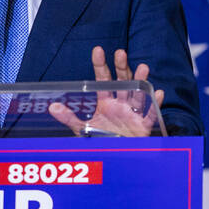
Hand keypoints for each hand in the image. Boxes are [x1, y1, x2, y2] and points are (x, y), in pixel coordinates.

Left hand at [48, 47, 163, 137]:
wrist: (115, 158)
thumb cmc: (101, 140)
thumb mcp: (83, 128)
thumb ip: (69, 117)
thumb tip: (52, 107)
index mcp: (106, 102)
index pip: (103, 79)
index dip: (100, 65)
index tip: (97, 50)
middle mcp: (120, 104)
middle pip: (122, 81)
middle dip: (122, 67)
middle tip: (120, 53)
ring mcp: (133, 113)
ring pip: (138, 93)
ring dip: (141, 81)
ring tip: (143, 68)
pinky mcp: (143, 125)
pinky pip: (150, 114)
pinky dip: (155, 104)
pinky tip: (156, 93)